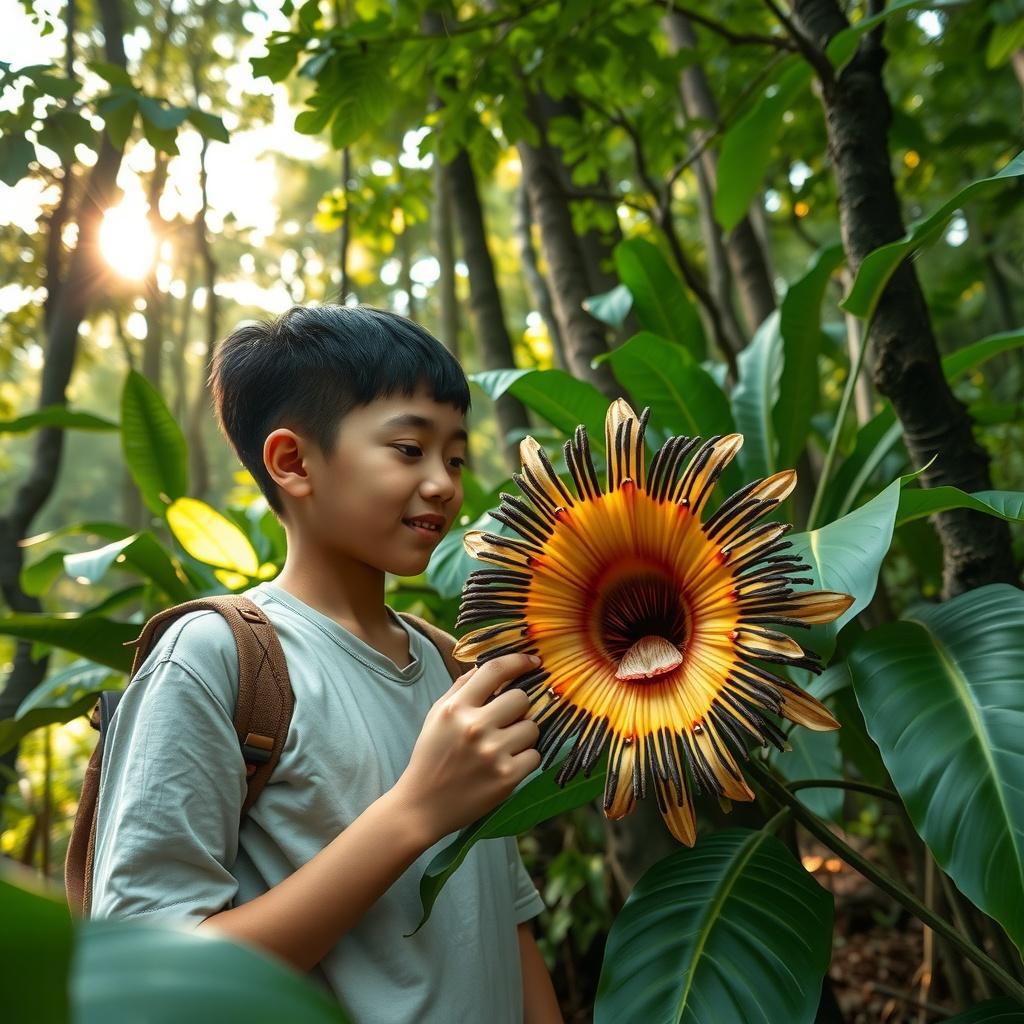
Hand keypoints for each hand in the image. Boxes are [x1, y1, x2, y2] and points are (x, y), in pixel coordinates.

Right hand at [392, 653, 541, 844]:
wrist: (422, 806)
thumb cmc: (430, 757)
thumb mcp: (437, 716)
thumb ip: (460, 689)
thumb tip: (484, 667)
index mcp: (456, 708)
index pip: (495, 670)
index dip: (519, 660)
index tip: (533, 661)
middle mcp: (475, 727)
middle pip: (522, 699)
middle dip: (518, 708)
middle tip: (506, 722)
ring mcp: (492, 753)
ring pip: (532, 728)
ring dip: (522, 736)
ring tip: (503, 747)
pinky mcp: (507, 778)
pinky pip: (535, 756)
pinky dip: (525, 760)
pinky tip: (505, 765)